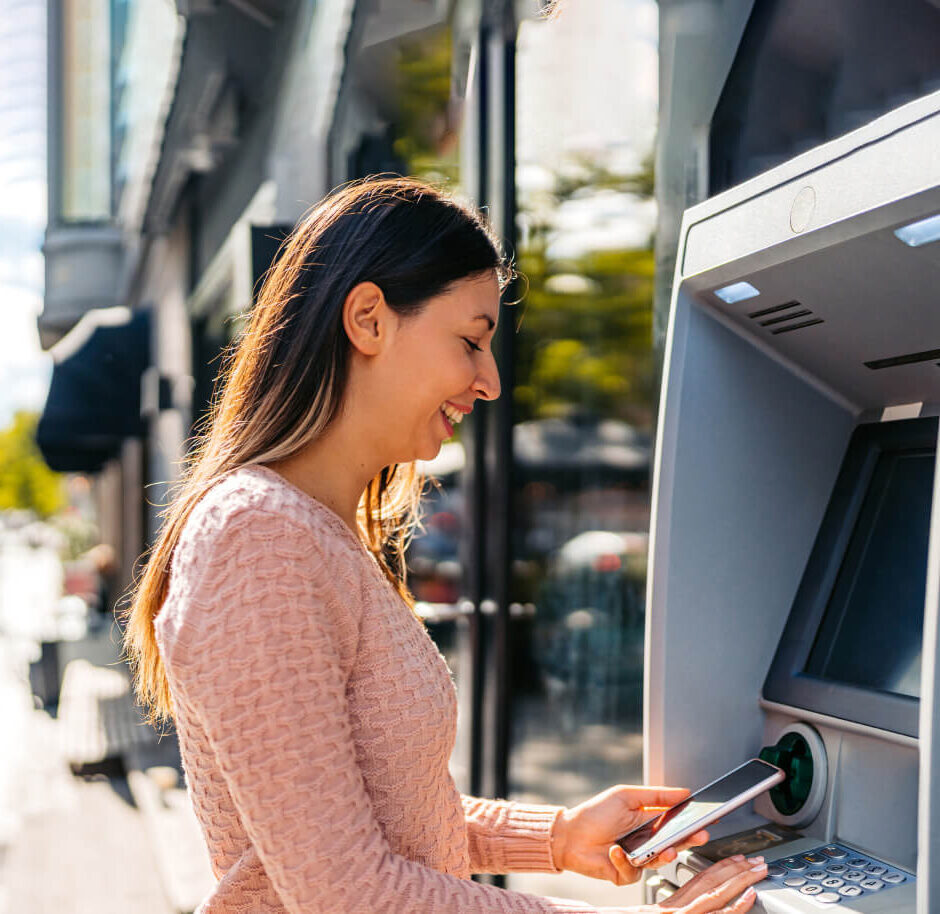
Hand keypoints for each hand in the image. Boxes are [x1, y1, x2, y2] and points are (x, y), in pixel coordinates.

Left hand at [551, 784, 709, 885]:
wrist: (569, 835)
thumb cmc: (595, 813)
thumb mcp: (625, 796)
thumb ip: (655, 795)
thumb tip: (683, 791)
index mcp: (648, 821)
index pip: (675, 822)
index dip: (691, 822)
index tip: (707, 818)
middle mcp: (645, 841)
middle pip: (673, 842)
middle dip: (688, 839)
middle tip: (699, 835)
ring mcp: (637, 859)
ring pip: (658, 861)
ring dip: (662, 854)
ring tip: (665, 848)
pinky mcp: (625, 873)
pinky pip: (633, 871)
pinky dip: (624, 860)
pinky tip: (615, 850)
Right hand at [647, 854, 767, 912]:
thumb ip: (658, 912)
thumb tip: (664, 907)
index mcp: (666, 908)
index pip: (697, 882)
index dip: (719, 868)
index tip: (736, 859)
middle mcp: (674, 911)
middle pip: (709, 884)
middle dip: (736, 870)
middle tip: (757, 861)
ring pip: (716, 895)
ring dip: (741, 881)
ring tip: (758, 871)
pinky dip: (734, 906)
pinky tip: (749, 897)